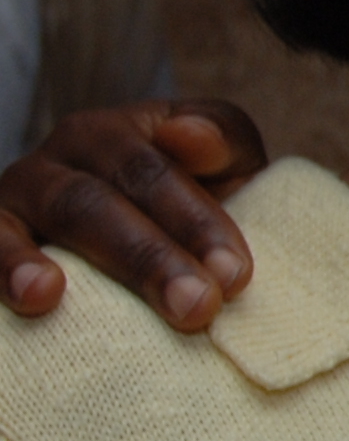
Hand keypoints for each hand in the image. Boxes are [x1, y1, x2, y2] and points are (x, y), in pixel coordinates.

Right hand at [0, 100, 272, 327]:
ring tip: (47, 295)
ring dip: (39, 262)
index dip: (196, 222)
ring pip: (36, 222)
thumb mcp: (223, 164)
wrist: (131, 232)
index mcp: (118, 133)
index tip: (233, 275)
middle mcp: (60, 159)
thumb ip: (223, 140)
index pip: (155, 172)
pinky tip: (26, 296)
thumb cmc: (187, 203)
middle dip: (146, 257)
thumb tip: (188, 136)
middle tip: (194, 307)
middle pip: (95, 202)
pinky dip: (2, 268)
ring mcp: (17, 198)